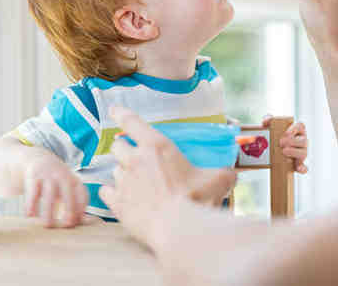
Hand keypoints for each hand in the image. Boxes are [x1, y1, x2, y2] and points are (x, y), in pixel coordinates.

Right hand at [24, 155, 88, 227]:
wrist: (38, 158)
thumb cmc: (56, 179)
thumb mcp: (68, 187)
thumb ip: (75, 202)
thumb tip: (84, 221)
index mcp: (74, 180)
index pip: (82, 193)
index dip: (82, 207)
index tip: (78, 220)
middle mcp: (63, 176)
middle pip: (68, 192)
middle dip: (70, 208)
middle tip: (67, 224)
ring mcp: (48, 176)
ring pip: (50, 194)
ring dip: (49, 211)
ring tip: (47, 225)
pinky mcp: (34, 177)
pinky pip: (33, 192)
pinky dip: (31, 204)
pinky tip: (29, 215)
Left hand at [99, 106, 236, 249]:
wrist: (177, 228)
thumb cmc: (197, 198)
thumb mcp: (218, 179)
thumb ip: (223, 172)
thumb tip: (230, 174)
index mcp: (157, 147)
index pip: (132, 122)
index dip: (122, 114)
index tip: (114, 110)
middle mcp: (136, 160)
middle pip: (118, 146)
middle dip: (124, 147)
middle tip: (134, 154)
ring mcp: (124, 183)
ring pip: (114, 169)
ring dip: (122, 171)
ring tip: (134, 179)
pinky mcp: (118, 205)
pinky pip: (106, 192)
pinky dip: (111, 192)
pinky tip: (119, 195)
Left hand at [262, 115, 307, 173]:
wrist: (271, 151)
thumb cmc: (274, 136)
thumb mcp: (271, 127)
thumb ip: (268, 120)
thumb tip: (266, 120)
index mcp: (297, 130)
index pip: (301, 126)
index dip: (295, 128)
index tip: (285, 132)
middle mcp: (302, 141)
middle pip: (303, 141)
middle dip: (292, 142)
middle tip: (280, 142)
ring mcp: (302, 153)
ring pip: (303, 153)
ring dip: (294, 152)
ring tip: (284, 152)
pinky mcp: (299, 164)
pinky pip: (304, 167)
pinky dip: (302, 168)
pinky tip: (298, 168)